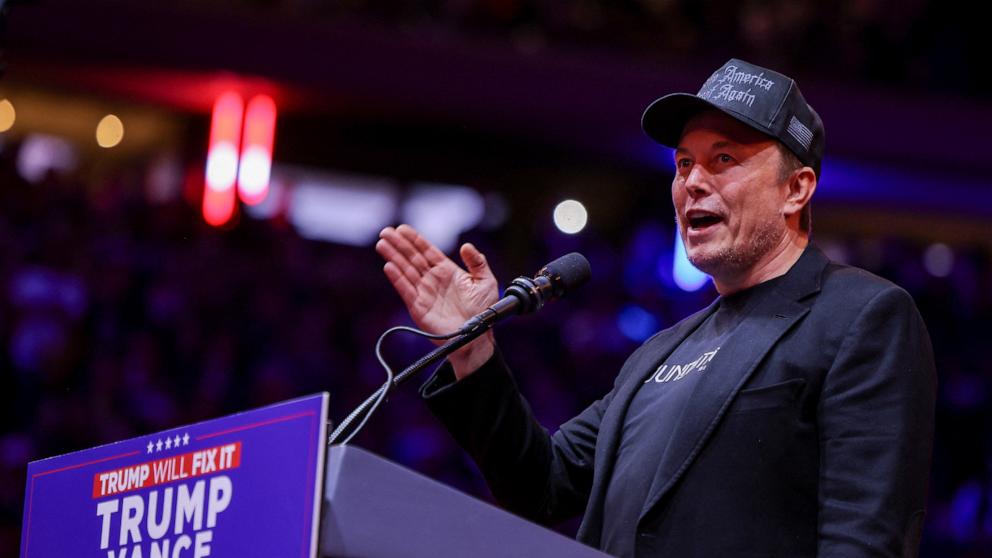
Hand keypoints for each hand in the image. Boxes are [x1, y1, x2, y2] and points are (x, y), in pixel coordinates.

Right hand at [375, 225, 497, 378]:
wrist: (477, 335)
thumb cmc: (483, 311)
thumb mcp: (485, 281)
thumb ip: (477, 262)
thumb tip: (466, 246)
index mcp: (447, 271)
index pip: (427, 251)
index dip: (415, 240)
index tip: (402, 229)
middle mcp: (433, 280)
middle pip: (412, 258)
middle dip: (399, 245)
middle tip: (385, 232)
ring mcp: (424, 293)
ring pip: (406, 271)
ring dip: (393, 257)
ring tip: (382, 244)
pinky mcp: (419, 307)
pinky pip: (406, 290)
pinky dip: (397, 278)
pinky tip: (389, 266)